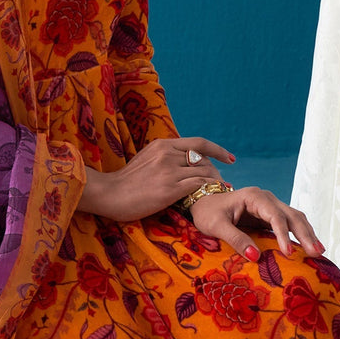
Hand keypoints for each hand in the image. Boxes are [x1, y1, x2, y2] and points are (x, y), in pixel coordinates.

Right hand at [79, 136, 234, 220]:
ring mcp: (169, 171)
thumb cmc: (126, 181)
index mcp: (161, 144)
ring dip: (214, 181)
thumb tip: (182, 158)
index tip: (229, 158)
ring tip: (220, 189)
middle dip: (216, 170)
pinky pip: (197, 186)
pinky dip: (208, 190)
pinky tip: (211, 195)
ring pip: (203, 172)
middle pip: (203, 159)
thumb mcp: (145, 159)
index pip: (198, 142)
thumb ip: (164, 156)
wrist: (109, 194)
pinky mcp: (170, 189)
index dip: (217, 150)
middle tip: (224, 180)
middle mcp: (167, 154)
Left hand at [189, 185, 324, 260]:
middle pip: (291, 214)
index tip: (288, 253)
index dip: (283, 234)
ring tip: (319, 252)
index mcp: (253, 197)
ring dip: (307, 234)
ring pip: (294, 218)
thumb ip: (235, 239)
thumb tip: (255, 257)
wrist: (202, 202)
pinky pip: (289, 224)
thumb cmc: (207, 212)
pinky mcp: (270, 216)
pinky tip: (310, 247)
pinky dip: (300, 235)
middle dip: (305, 233)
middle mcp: (266, 198)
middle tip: (317, 252)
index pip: (274, 215)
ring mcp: (270, 206)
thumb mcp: (216, 226)